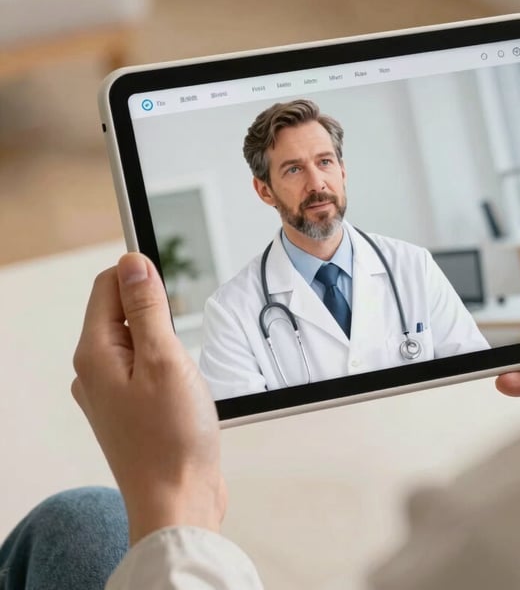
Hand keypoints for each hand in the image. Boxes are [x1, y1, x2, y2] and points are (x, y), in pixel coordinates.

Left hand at [72, 253, 225, 544]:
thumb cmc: (173, 438)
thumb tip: (132, 262)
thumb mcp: (165, 358)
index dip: (140, 276)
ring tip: (181, 376)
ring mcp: (109, 391)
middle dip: (157, 314)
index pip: (107, 285)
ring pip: (137, 338)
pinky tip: (181, 390)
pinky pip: (144, 365)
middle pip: (121, 310)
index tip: (169, 293)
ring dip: (165, 342)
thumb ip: (147, 307)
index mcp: (95, 353)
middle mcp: (94, 370)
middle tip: (178, 348)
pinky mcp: (128, 406)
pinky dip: (167, 365)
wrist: (178, 500)